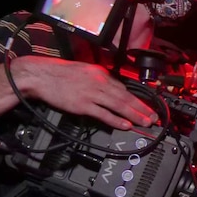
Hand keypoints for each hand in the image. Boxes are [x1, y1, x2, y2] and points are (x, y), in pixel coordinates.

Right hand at [16, 55, 157, 129]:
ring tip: (145, 122)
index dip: (138, 99)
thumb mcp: (86, 70)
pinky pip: (103, 114)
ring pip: (119, 105)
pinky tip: (126, 125)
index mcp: (102, 74)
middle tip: (153, 117)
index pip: (125, 88)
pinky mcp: (83, 105)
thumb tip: (113, 88)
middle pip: (126, 97)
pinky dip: (116, 120)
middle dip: (142, 108)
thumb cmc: (61, 73)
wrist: (42, 76)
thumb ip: (101, 80)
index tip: (147, 106)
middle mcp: (101, 83)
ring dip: (134, 115)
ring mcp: (92, 94)